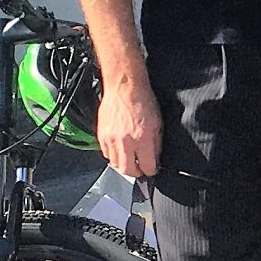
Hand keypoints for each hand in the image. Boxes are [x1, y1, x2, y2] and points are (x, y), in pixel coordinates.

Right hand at [97, 62, 161, 179]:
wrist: (124, 87)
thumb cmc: (143, 101)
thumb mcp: (158, 123)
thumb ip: (156, 144)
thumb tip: (155, 159)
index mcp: (143, 139)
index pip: (147, 167)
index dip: (151, 170)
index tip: (152, 169)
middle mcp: (126, 142)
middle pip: (128, 171)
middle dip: (136, 172)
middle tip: (140, 169)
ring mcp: (111, 139)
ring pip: (115, 164)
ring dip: (124, 165)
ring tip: (130, 160)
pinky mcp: (101, 135)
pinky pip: (106, 154)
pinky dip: (113, 155)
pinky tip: (120, 150)